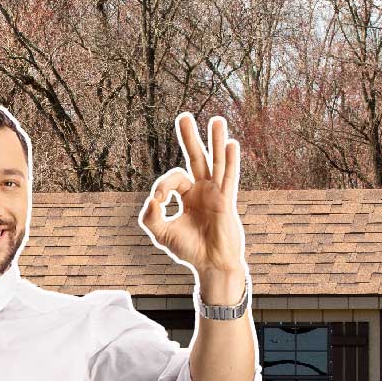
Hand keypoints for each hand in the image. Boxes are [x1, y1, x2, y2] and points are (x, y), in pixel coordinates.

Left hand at [140, 113, 244, 283]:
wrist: (211, 264)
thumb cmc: (189, 249)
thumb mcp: (161, 233)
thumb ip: (150, 217)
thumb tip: (151, 200)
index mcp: (188, 196)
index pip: (173, 180)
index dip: (163, 186)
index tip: (158, 201)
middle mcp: (203, 190)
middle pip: (196, 158)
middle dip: (189, 138)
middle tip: (183, 116)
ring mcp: (216, 193)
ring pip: (215, 162)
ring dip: (215, 141)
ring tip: (217, 120)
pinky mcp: (226, 201)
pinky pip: (228, 178)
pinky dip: (230, 161)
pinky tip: (231, 144)